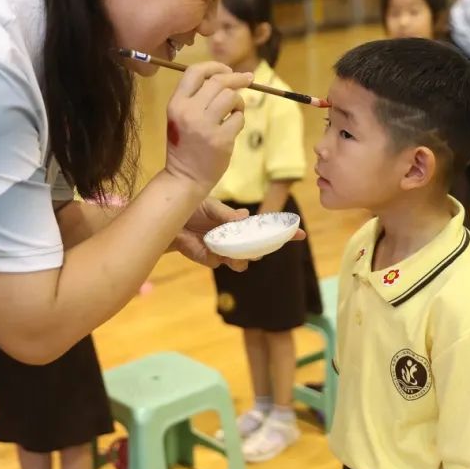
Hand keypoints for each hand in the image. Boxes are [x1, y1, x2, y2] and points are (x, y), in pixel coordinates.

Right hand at [164, 62, 251, 191]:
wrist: (185, 178)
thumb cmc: (184, 145)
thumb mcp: (181, 117)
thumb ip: (197, 97)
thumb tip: (226, 76)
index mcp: (176, 104)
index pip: (194, 72)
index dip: (214, 66)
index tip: (227, 69)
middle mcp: (189, 112)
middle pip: (218, 82)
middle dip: (236, 78)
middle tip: (247, 80)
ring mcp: (205, 126)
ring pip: (231, 97)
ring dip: (238, 101)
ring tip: (235, 111)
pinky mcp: (221, 139)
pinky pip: (239, 118)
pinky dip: (239, 120)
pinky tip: (232, 127)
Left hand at [172, 198, 305, 270]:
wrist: (169, 219)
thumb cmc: (191, 207)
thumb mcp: (211, 206)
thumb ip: (226, 215)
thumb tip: (245, 216)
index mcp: (241, 223)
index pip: (266, 229)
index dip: (284, 232)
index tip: (300, 233)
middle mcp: (236, 239)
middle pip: (258, 249)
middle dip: (261, 250)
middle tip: (257, 247)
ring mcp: (224, 250)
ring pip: (241, 262)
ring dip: (241, 258)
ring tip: (234, 253)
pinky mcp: (209, 258)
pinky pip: (219, 262)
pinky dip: (215, 255)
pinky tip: (207, 246)